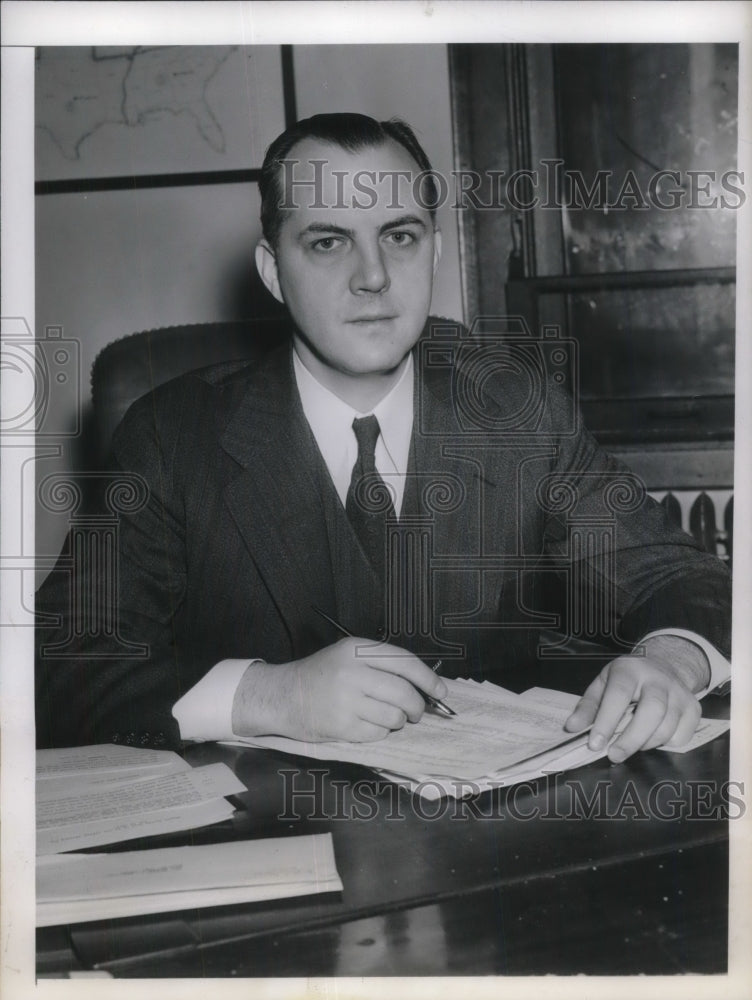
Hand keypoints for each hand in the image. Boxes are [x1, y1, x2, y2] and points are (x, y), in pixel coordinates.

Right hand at [231, 638, 447, 742]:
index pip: (405, 662)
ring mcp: (346, 700)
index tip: (441, 692)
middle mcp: (352, 672)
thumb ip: (381, 663)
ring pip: (394, 716)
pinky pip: (378, 733)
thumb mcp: (347, 655)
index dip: (429, 678)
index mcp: (357, 650)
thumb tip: (423, 684)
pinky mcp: (341, 726)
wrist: (283, 695)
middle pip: (404, 693)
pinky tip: (367, 724)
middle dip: (417, 706)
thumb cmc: (321, 675)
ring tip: (387, 717)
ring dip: (398, 721)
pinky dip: (381, 732)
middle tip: (416, 712)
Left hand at [563, 635, 708, 761]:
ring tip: (630, 745)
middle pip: (652, 711)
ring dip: (646, 744)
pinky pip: (682, 736)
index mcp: (630, 670)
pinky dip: (665, 745)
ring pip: (668, 727)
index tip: (595, 744)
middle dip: (632, 739)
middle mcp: (658, 680)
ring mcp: (680, 694)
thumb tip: (572, 728)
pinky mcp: (694, 708)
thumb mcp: (603, 683)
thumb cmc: (627, 679)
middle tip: (614, 755)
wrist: (664, 664)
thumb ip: (588, 706)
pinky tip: (651, 738)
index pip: (619, 695)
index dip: (606, 721)